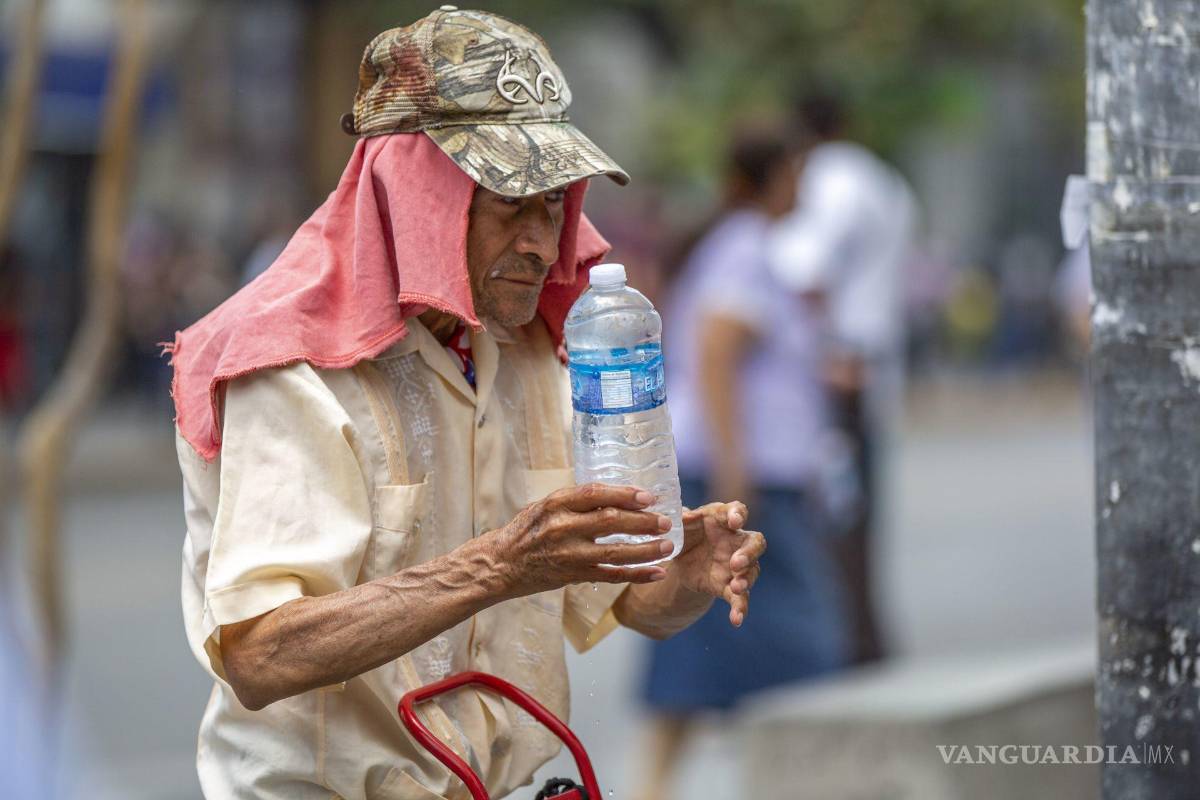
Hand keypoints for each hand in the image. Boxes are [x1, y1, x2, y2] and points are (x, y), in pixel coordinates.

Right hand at [483, 483, 673, 598]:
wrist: (500, 564)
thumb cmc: (525, 531)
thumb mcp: (545, 506)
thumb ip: (577, 501)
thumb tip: (620, 495)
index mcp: (555, 504)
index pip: (595, 494)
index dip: (625, 494)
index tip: (649, 496)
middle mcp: (562, 528)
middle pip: (610, 522)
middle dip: (643, 521)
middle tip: (666, 521)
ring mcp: (568, 555)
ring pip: (614, 552)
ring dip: (646, 550)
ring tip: (667, 546)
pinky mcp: (572, 577)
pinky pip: (610, 576)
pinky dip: (636, 575)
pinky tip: (656, 572)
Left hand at [671, 500, 764, 626]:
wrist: (681, 562)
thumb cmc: (685, 535)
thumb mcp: (679, 527)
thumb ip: (681, 520)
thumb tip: (683, 515)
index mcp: (722, 519)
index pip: (738, 511)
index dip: (739, 514)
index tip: (735, 522)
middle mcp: (735, 541)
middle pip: (755, 543)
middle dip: (749, 553)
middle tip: (736, 562)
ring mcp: (736, 565)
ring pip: (752, 571)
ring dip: (746, 580)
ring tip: (737, 587)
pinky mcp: (730, 586)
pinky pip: (740, 598)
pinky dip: (740, 609)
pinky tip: (736, 620)